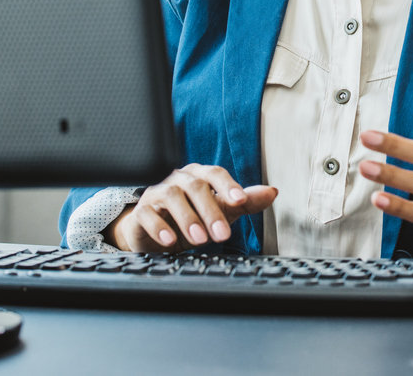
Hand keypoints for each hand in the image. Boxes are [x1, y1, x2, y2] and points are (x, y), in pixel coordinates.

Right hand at [106, 164, 276, 251]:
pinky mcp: (140, 211)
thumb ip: (245, 203)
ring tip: (199, 239)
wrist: (157, 235)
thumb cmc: (192, 219)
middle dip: (210, 210)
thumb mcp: (221, 212)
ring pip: (171, 196)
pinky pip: (147, 214)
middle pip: (195, 186)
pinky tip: (169, 240)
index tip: (240, 200)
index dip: (228, 185)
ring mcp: (157, 193)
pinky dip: (159, 226)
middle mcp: (178, 180)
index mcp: (199, 176)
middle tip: (222, 234)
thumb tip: (272, 192)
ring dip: (187, 218)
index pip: (215, 173)